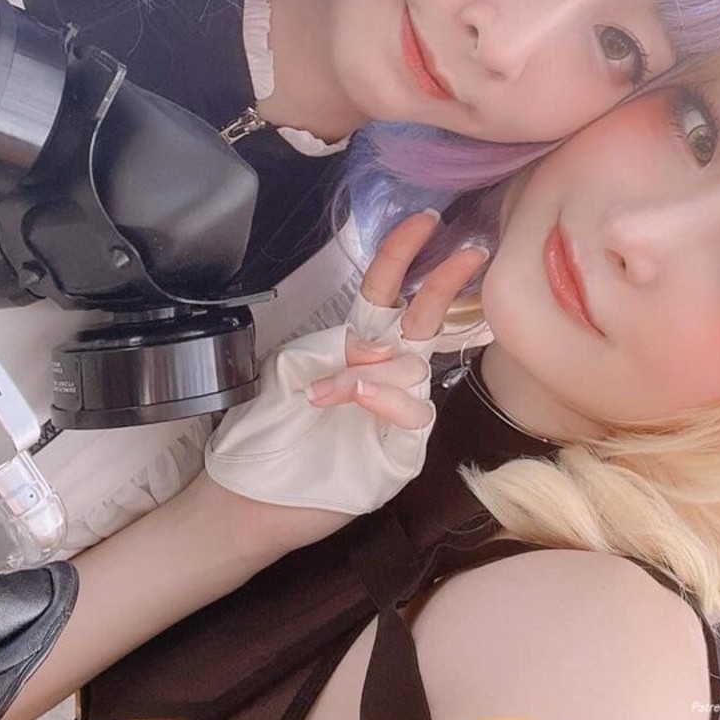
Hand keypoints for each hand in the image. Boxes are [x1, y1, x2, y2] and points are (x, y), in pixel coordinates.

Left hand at [205, 212, 486, 518]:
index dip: (404, 256)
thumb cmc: (265, 433)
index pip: (388, 293)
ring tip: (327, 394)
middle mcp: (387, 373)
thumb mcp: (286, 369)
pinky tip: (360, 397)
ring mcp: (398, 412)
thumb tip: (373, 347)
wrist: (250, 498)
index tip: (425, 220)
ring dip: (370, 370)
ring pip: (415, 368)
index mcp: (357, 346)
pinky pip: (415, 414)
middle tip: (469, 251)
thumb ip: (331, 346)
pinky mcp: (403, 454)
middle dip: (446, 280)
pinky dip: (388, 399)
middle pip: (426, 318)